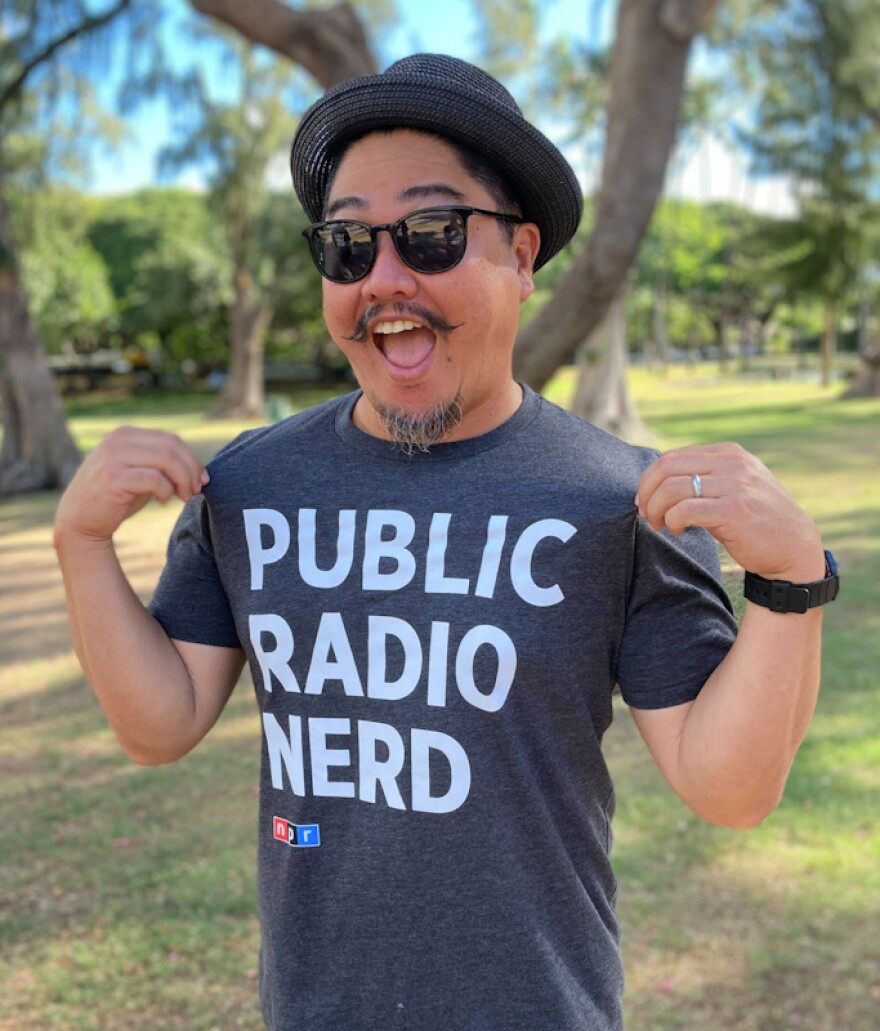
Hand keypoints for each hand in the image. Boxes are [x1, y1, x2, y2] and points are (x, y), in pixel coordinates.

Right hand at [55, 426, 208, 544]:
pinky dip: (166, 491)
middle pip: (172, 447)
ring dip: (183, 480)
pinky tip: (163, 501)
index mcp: (125, 434)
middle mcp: (118, 440)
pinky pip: (155, 479)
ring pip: (167, 459)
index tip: (202, 480)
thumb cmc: (115, 499)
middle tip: (196, 491)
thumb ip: (160, 464)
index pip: (171, 440)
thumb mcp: (139, 473)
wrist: (79, 522)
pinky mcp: (113, 476)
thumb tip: (198, 468)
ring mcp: (113, 456)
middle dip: (191, 470)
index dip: (192, 460)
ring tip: (183, 497)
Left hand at [635, 443, 823, 581]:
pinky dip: (672, 521)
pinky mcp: (734, 509)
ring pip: (672, 488)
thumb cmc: (756, 521)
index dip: (650, 479)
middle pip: (667, 467)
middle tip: (645, 514)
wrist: (794, 547)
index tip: (644, 501)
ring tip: (660, 525)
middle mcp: (732, 463)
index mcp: (728, 453)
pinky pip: (685, 510)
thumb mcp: (732, 488)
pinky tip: (678, 531)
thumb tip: (657, 485)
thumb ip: (703, 479)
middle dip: (647, 492)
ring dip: (656, 509)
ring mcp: (734, 484)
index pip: (673, 457)